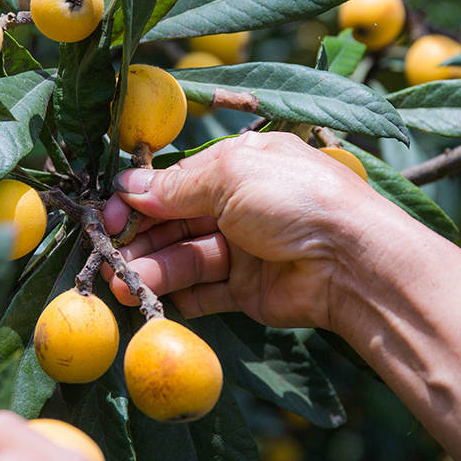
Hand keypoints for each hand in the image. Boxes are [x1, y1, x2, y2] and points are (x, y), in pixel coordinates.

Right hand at [103, 132, 416, 330]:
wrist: (352, 262)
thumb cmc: (294, 199)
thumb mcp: (230, 174)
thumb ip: (175, 186)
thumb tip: (126, 186)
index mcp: (240, 164)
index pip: (177, 179)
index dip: (141, 196)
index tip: (109, 212)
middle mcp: (240, 204)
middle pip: (176, 219)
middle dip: (140, 235)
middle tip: (108, 252)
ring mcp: (244, 249)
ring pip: (185, 256)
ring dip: (152, 267)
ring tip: (121, 281)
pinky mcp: (248, 291)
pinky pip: (205, 291)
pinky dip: (178, 294)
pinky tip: (150, 296)